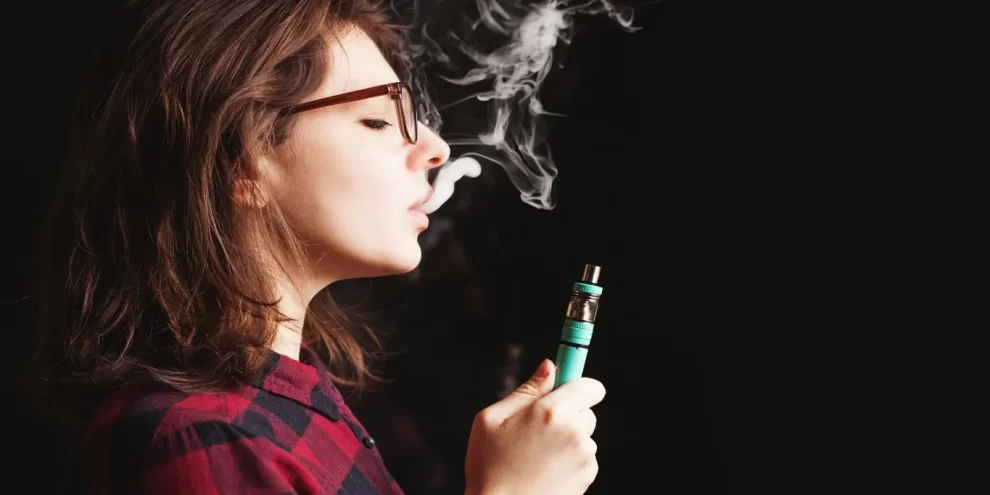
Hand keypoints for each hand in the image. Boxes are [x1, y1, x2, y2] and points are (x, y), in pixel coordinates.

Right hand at [464, 359, 605, 494]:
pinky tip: (546, 469)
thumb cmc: (489, 465)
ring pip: (584, 435)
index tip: (568, 389)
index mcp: (552, 411)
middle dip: (569, 414)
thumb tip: (549, 366)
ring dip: (568, 438)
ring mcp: (584, 456)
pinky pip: (584, 457)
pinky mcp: (588, 476)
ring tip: (537, 454)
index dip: (579, 385)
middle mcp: (574, 431)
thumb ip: (527, 389)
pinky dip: (570, 459)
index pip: (590, 386)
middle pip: (587, 410)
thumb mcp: (493, 419)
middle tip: (539, 428)